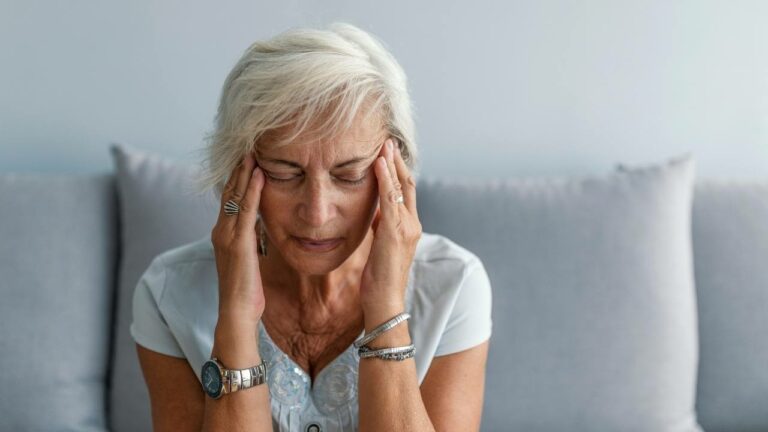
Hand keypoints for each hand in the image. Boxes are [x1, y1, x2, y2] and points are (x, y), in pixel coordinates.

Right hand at [210, 152, 266, 326]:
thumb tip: (258, 226)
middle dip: (238, 169)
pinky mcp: (237, 242)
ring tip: (253, 151)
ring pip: (235, 196)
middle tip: (248, 146)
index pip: (229, 199)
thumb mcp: (249, 258)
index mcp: (223, 234)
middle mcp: (221, 231)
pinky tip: (259, 174)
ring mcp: (226, 235)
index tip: (246, 159)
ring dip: (244, 172)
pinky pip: (246, 210)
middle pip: (229, 192)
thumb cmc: (246, 290)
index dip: (237, 178)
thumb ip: (250, 239)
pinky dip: (252, 190)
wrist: (237, 311)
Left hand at [360, 138, 421, 313]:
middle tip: (388, 141)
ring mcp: (407, 227)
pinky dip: (385, 179)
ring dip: (392, 164)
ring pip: (402, 187)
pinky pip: (391, 199)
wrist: (385, 302)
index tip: (389, 153)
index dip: (399, 172)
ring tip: (384, 145)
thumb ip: (382, 227)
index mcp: (409, 227)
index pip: (407, 193)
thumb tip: (375, 212)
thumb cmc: (379, 278)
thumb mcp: (380, 247)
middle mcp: (412, 224)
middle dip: (398, 161)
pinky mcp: (396, 232)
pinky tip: (378, 164)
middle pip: (409, 184)